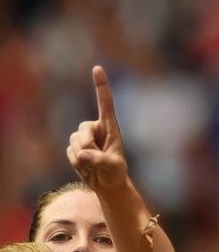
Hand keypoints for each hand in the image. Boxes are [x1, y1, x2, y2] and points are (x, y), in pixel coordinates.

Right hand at [66, 66, 129, 192]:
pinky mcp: (75, 147)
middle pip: (82, 129)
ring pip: (74, 141)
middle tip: (97, 157)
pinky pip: (69, 152)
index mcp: (111, 126)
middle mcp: (96, 128)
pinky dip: (76, 162)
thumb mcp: (113, 167)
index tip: (97, 68)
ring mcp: (85, 137)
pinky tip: (86, 166)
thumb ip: (100, 160)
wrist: (106, 184)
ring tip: (94, 163)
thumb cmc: (116, 173)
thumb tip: (83, 154)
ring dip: (82, 156)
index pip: (105, 102)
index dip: (101, 85)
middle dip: (87, 145)